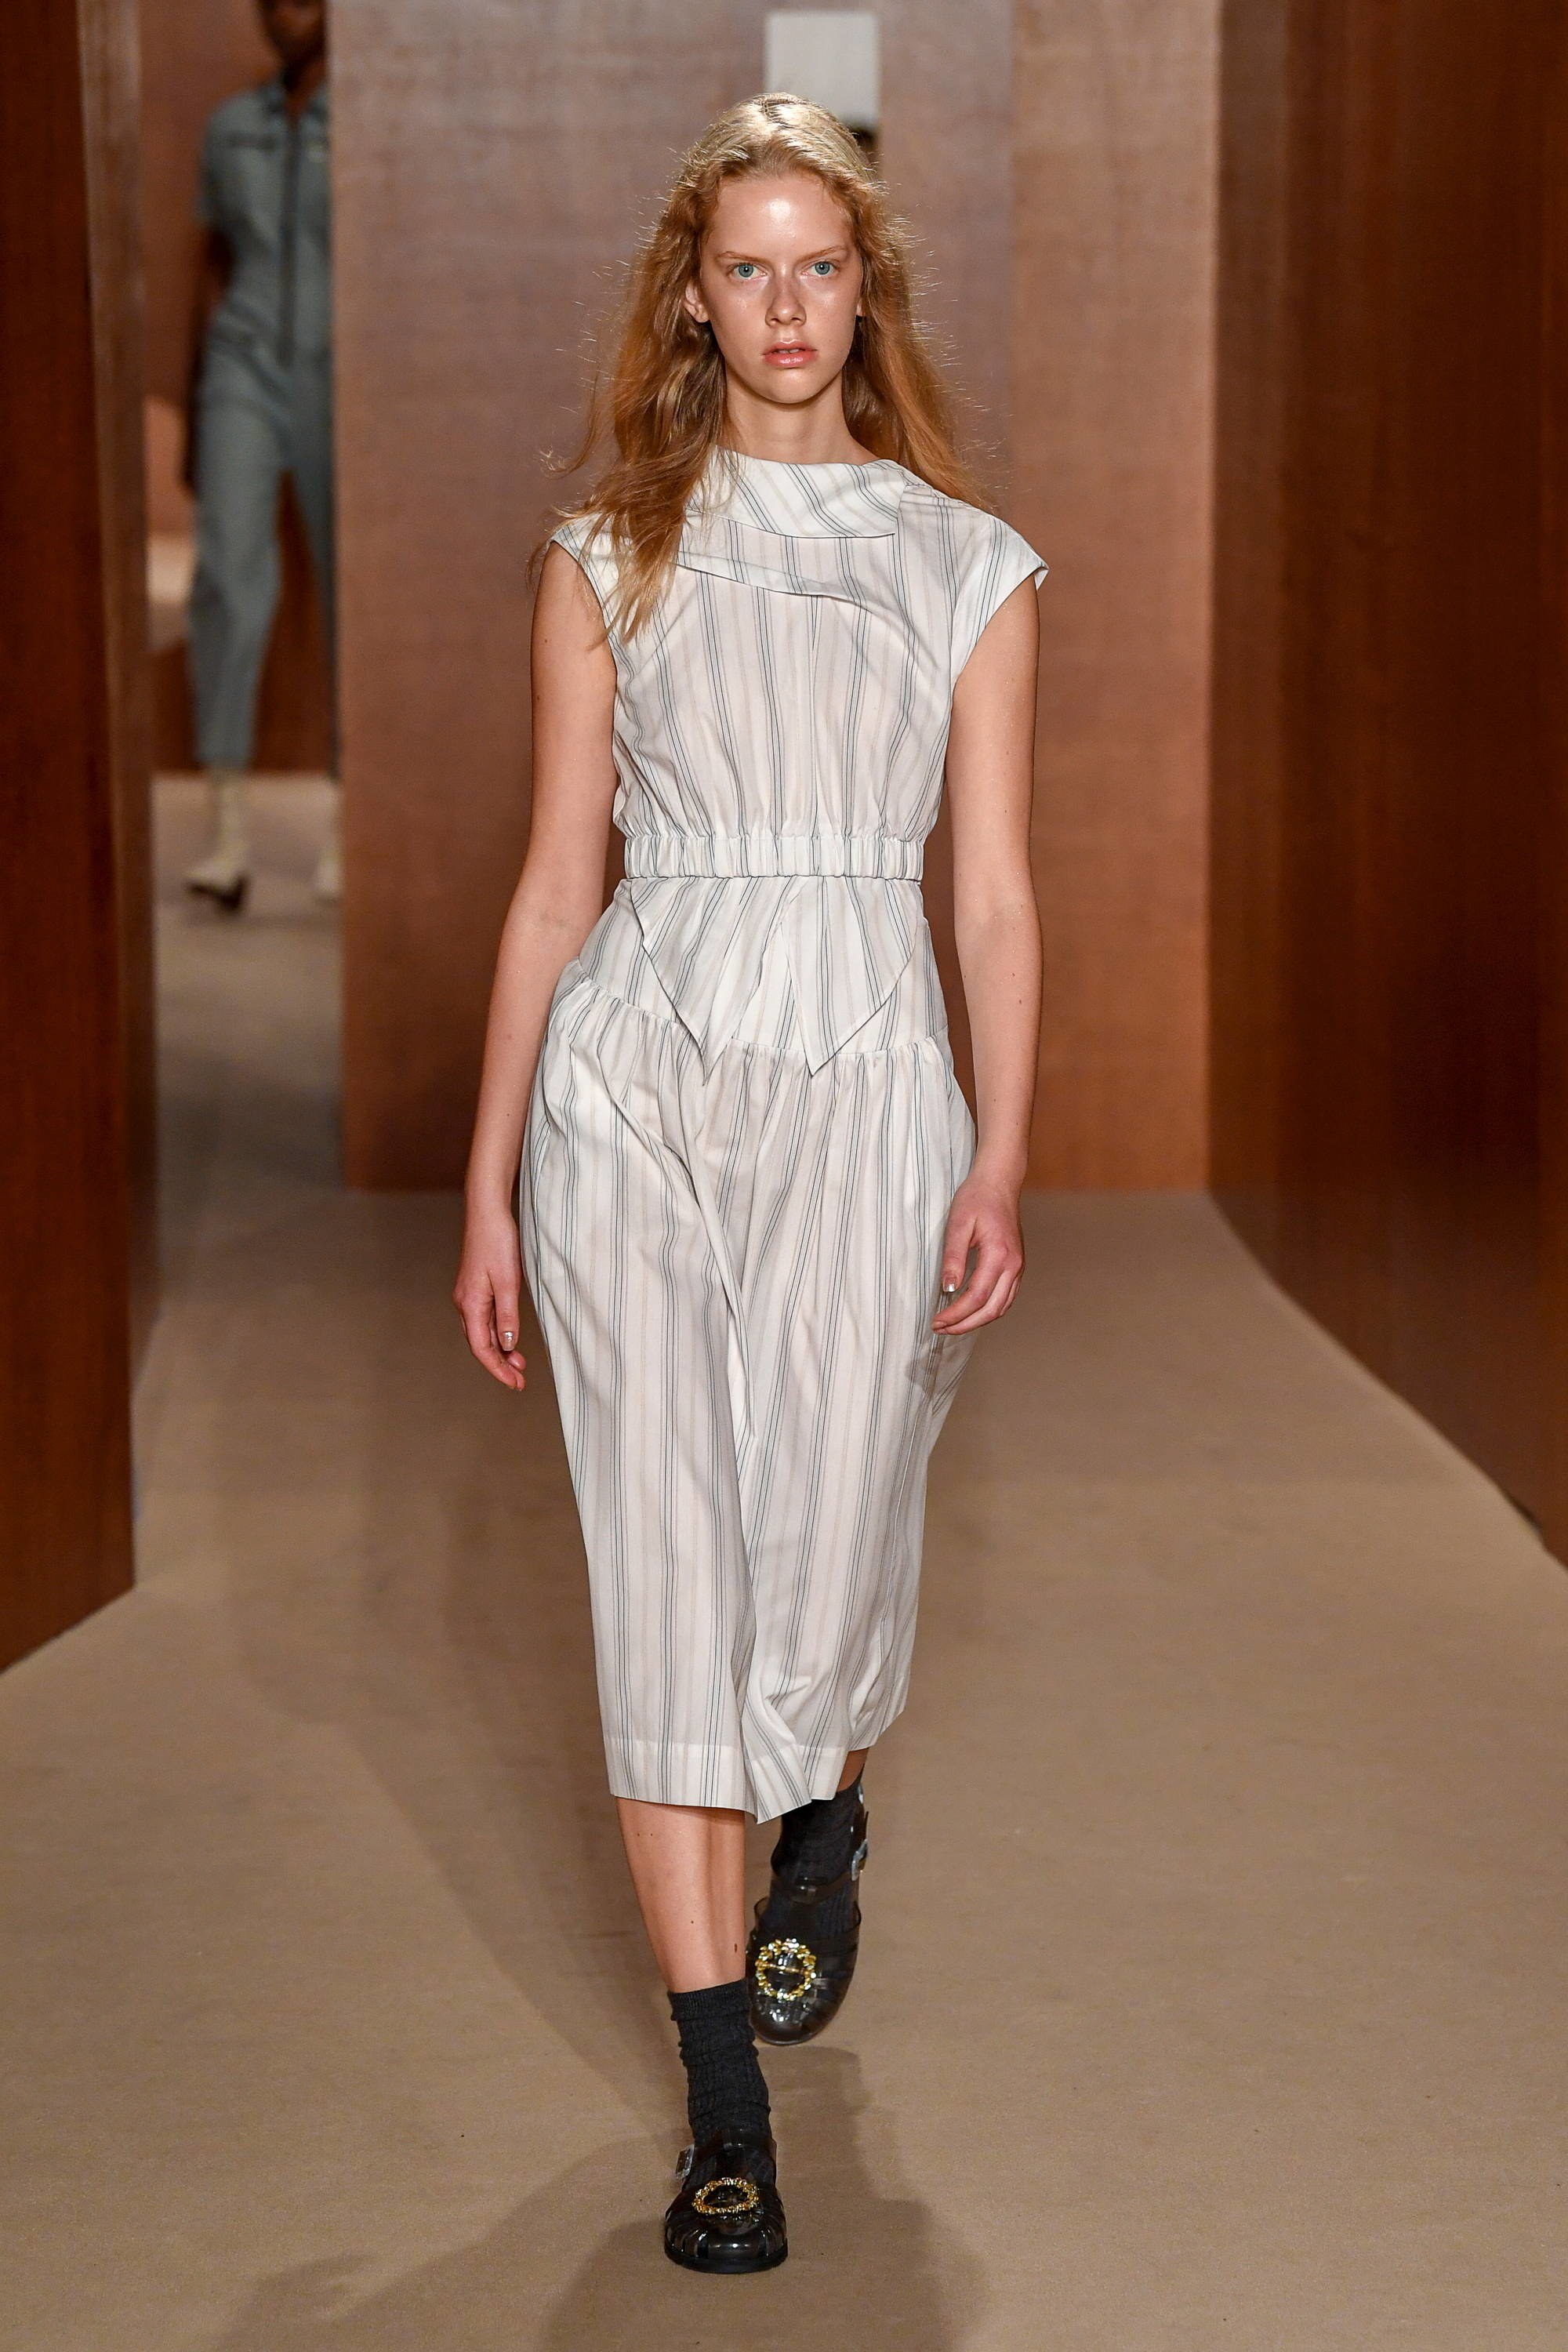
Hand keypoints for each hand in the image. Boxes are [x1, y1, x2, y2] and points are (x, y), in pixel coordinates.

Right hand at [454, 1208, 527, 1389]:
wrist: (487, 1213)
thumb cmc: (497, 1243)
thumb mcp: (508, 1283)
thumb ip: (507, 1317)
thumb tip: (507, 1346)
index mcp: (470, 1305)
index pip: (482, 1349)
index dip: (497, 1369)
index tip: (514, 1384)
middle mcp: (465, 1303)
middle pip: (480, 1344)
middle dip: (499, 1364)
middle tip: (520, 1380)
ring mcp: (468, 1295)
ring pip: (482, 1332)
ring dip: (500, 1350)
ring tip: (519, 1363)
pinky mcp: (475, 1287)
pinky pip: (484, 1318)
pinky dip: (497, 1333)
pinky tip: (509, 1337)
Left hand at [932, 1168, 1023, 1334]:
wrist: (1000, 1183)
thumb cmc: (977, 1199)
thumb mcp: (957, 1224)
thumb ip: (953, 1258)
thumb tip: (949, 1289)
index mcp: (999, 1255)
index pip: (977, 1296)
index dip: (956, 1314)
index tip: (937, 1321)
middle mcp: (1014, 1265)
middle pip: (992, 1309)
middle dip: (965, 1324)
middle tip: (941, 1329)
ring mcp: (1018, 1267)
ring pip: (1001, 1307)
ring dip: (977, 1321)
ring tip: (953, 1325)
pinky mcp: (1017, 1266)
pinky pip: (1006, 1298)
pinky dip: (989, 1310)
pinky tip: (971, 1311)